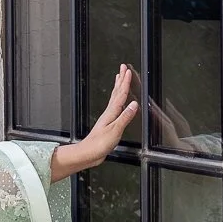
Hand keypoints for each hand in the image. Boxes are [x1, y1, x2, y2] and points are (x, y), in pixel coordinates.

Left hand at [51, 65, 139, 179]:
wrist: (88, 154)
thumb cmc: (99, 144)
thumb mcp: (115, 130)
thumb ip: (125, 117)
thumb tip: (134, 104)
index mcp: (111, 113)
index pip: (120, 94)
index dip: (125, 82)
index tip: (128, 70)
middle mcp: (109, 113)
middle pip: (116, 92)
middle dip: (120, 80)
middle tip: (123, 68)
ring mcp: (108, 117)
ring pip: (114, 98)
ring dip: (118, 87)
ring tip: (119, 78)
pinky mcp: (108, 124)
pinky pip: (115, 107)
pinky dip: (118, 100)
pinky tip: (119, 102)